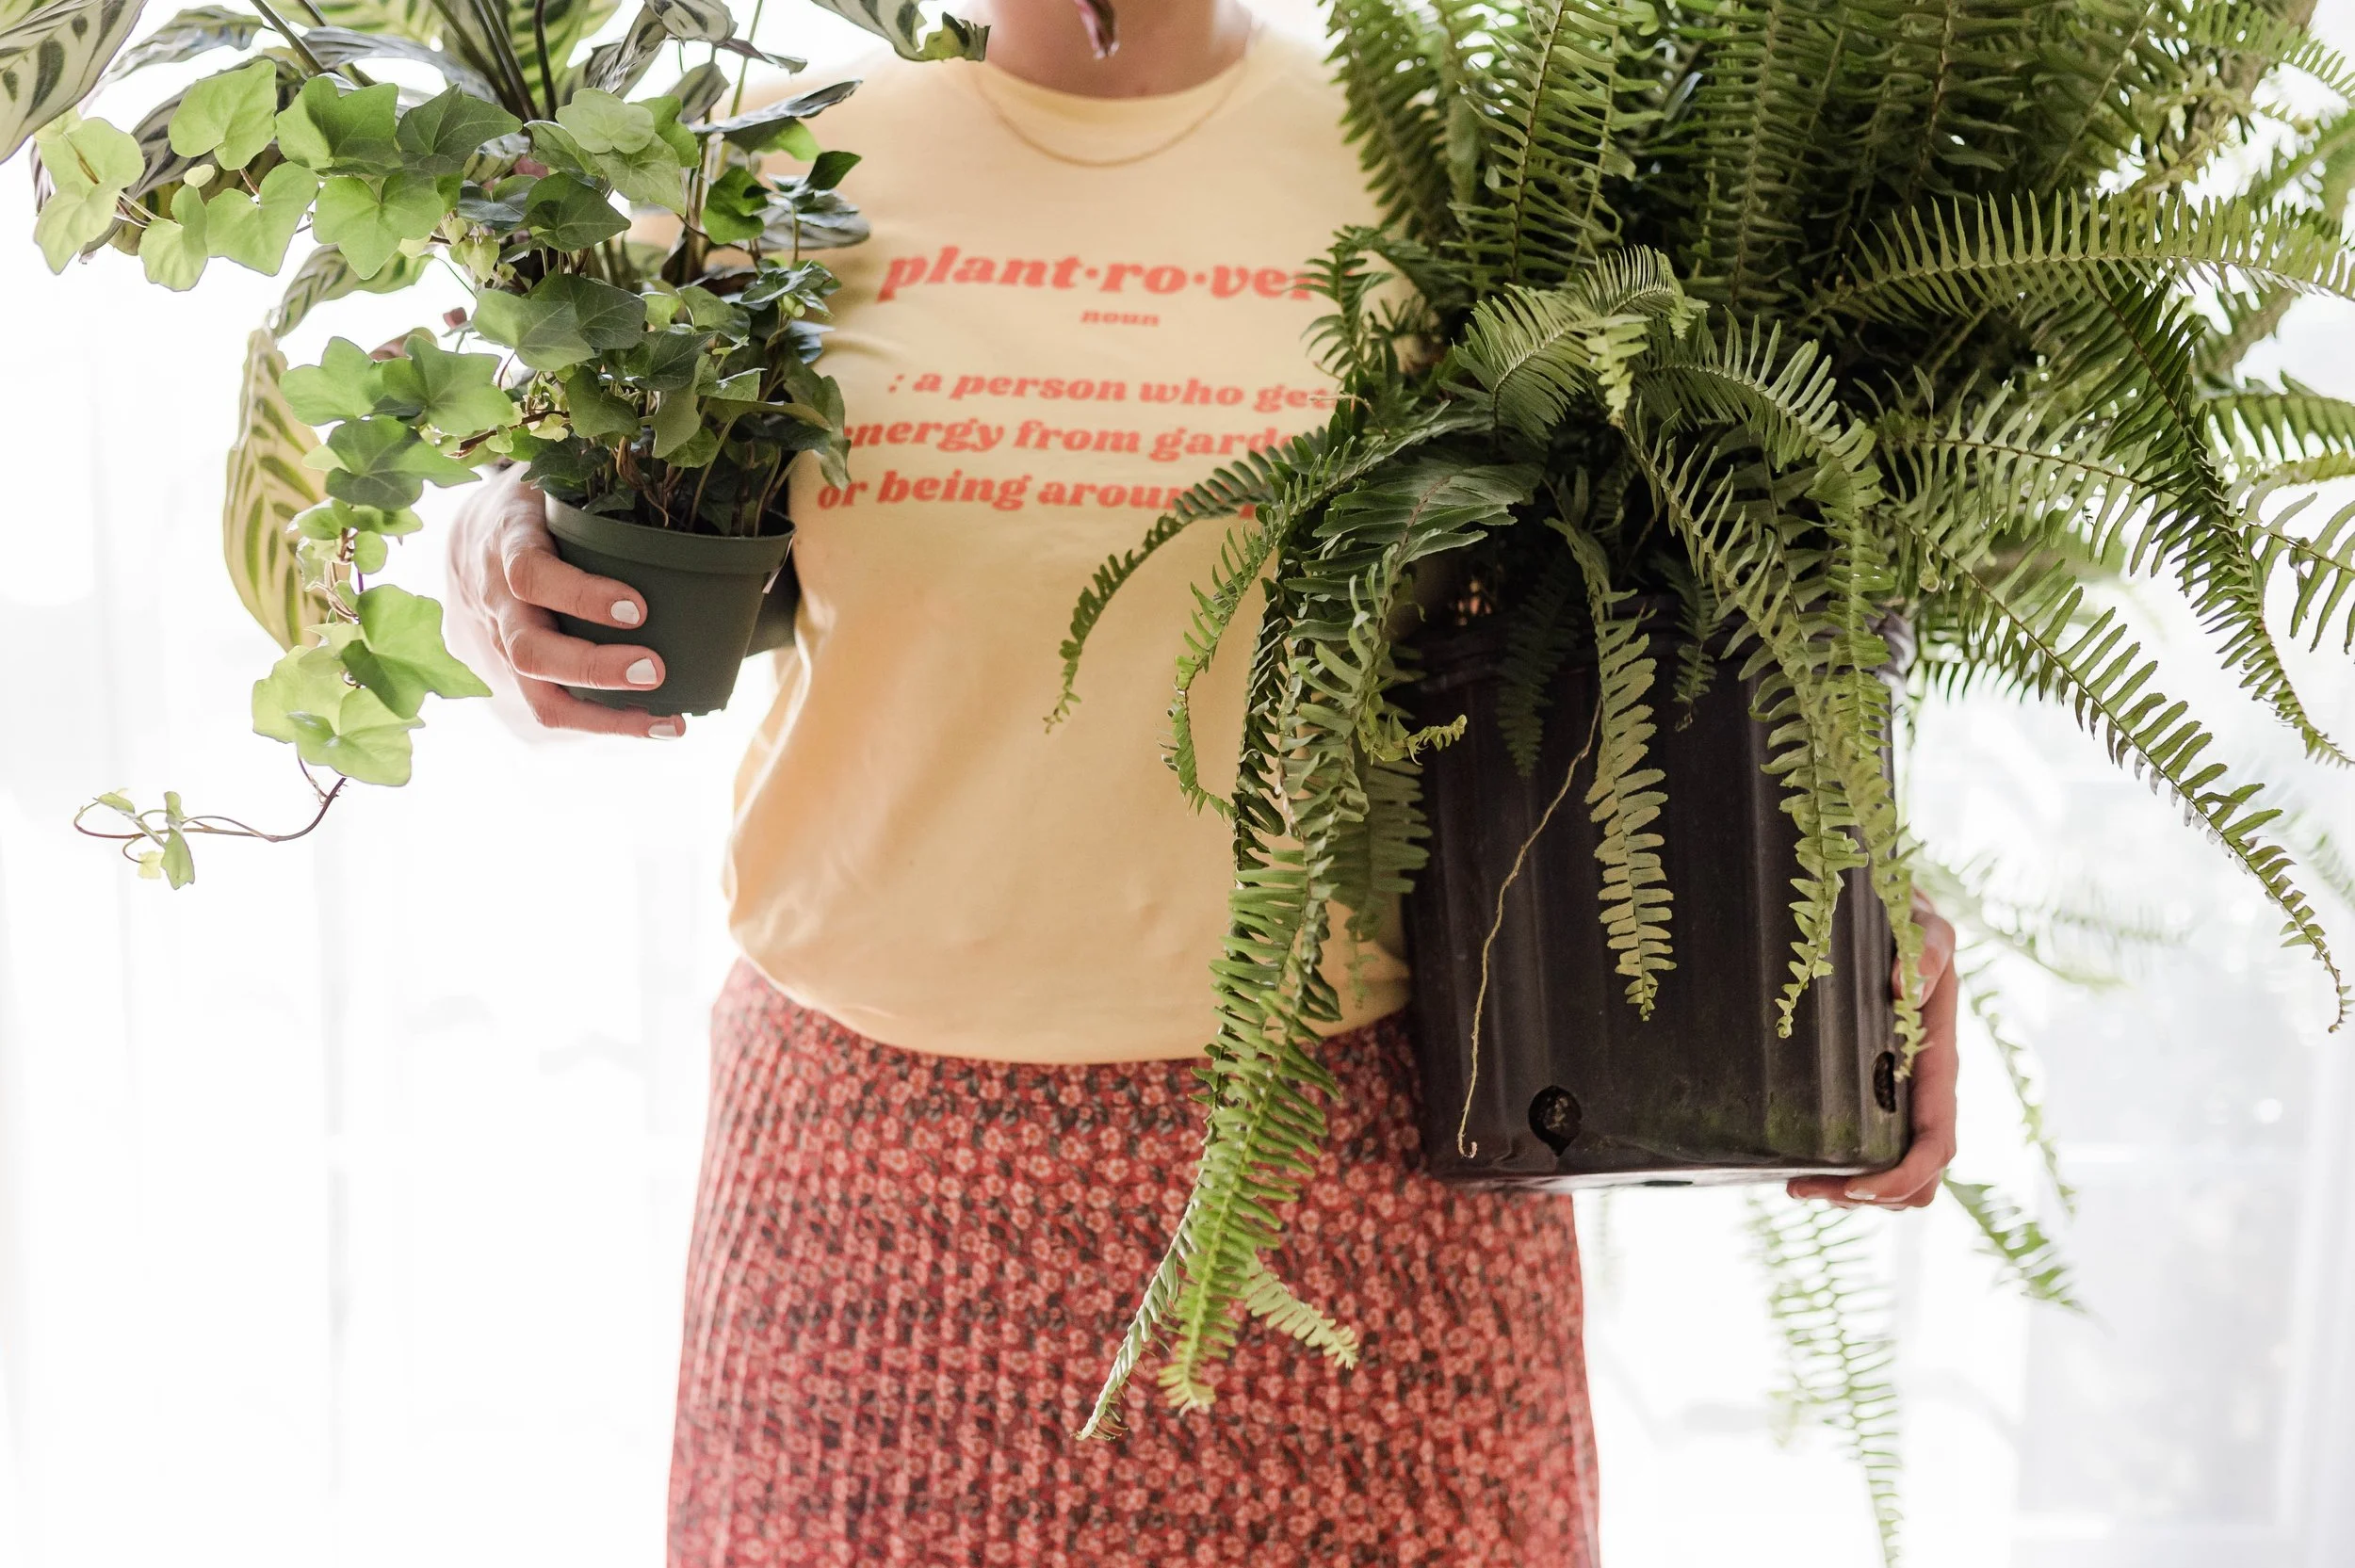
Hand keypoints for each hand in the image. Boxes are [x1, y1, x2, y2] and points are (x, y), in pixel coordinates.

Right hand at [443, 466, 682, 737]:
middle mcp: (494, 600)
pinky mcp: (510, 672)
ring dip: (607, 715)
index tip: (637, 608)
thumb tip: (704, 515)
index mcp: (507, 542)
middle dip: (595, 667)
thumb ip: (605, 495)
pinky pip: (550, 707)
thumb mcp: (557, 483)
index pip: (530, 574)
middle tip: (657, 669)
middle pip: (529, 650)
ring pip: (537, 694)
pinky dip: (605, 723)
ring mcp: (499, 643)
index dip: (580, 595)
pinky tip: (657, 725)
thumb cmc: (538, 506)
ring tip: (669, 721)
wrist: (470, 533)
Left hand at [1786, 892, 1958, 1209]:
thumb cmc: (1911, 924)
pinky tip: (1796, 1164)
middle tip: (1805, 1188)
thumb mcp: (1927, 928)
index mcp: (1939, 1068)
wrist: (1893, 913)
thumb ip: (1928, 950)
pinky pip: (1866, 1151)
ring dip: (1849, 1194)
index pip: (1937, 1144)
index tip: (1854, 1185)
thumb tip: (1906, 983)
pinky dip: (1838, 1173)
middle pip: (1917, 1179)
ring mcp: (1896, 1098)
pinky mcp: (1869, 1092)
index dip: (1902, 1176)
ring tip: (1795, 1185)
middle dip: (1868, 1196)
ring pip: (1892, 1176)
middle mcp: (1921, 1093)